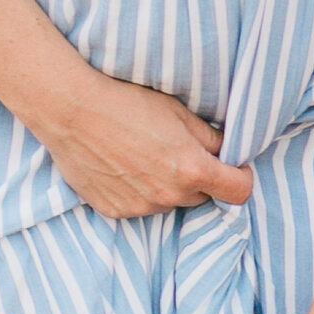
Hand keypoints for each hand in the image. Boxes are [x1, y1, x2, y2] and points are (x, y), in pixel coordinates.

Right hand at [38, 70, 256, 220]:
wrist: (73, 111)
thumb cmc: (128, 103)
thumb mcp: (180, 112)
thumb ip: (210, 138)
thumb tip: (228, 150)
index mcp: (192, 170)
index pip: (238, 192)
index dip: (240, 177)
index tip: (233, 166)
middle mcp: (169, 196)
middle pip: (202, 197)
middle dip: (199, 178)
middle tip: (179, 152)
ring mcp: (140, 207)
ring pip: (169, 202)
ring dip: (167, 186)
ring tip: (144, 155)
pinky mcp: (114, 210)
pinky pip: (140, 206)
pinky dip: (138, 192)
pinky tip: (123, 166)